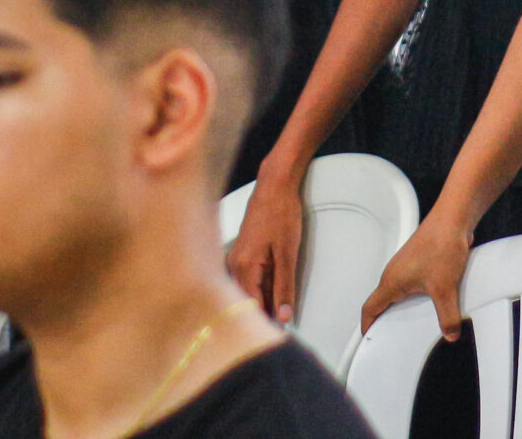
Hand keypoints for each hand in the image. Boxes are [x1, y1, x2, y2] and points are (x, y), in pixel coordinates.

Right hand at [227, 167, 307, 322]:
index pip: (250, 308)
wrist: (274, 186)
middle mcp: (233, 266)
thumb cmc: (280, 213)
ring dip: (262, 301)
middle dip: (263, 315)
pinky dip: (261, 288)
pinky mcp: (240, 255)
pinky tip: (273, 291)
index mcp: (243, 268)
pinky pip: (248, 280)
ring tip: (279, 310)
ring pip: (248, 292)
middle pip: (246, 302)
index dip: (266, 323)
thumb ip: (285, 287)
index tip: (280, 335)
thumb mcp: (287, 253)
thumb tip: (284, 315)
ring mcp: (235, 260)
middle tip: (283, 324)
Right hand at [361, 215, 472, 340]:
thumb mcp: (445, 289)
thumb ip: (447, 316)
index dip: (366, 325)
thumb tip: (450, 332)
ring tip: (413, 321)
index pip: (369, 308)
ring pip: (399, 292)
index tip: (366, 338)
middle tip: (391, 336)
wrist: (454, 219)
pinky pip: (414, 284)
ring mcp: (407, 266)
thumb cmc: (440, 243)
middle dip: (386, 320)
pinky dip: (418, 296)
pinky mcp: (421, 260)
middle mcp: (395, 273)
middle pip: (383, 302)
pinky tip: (433, 300)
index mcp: (391, 282)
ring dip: (404, 306)